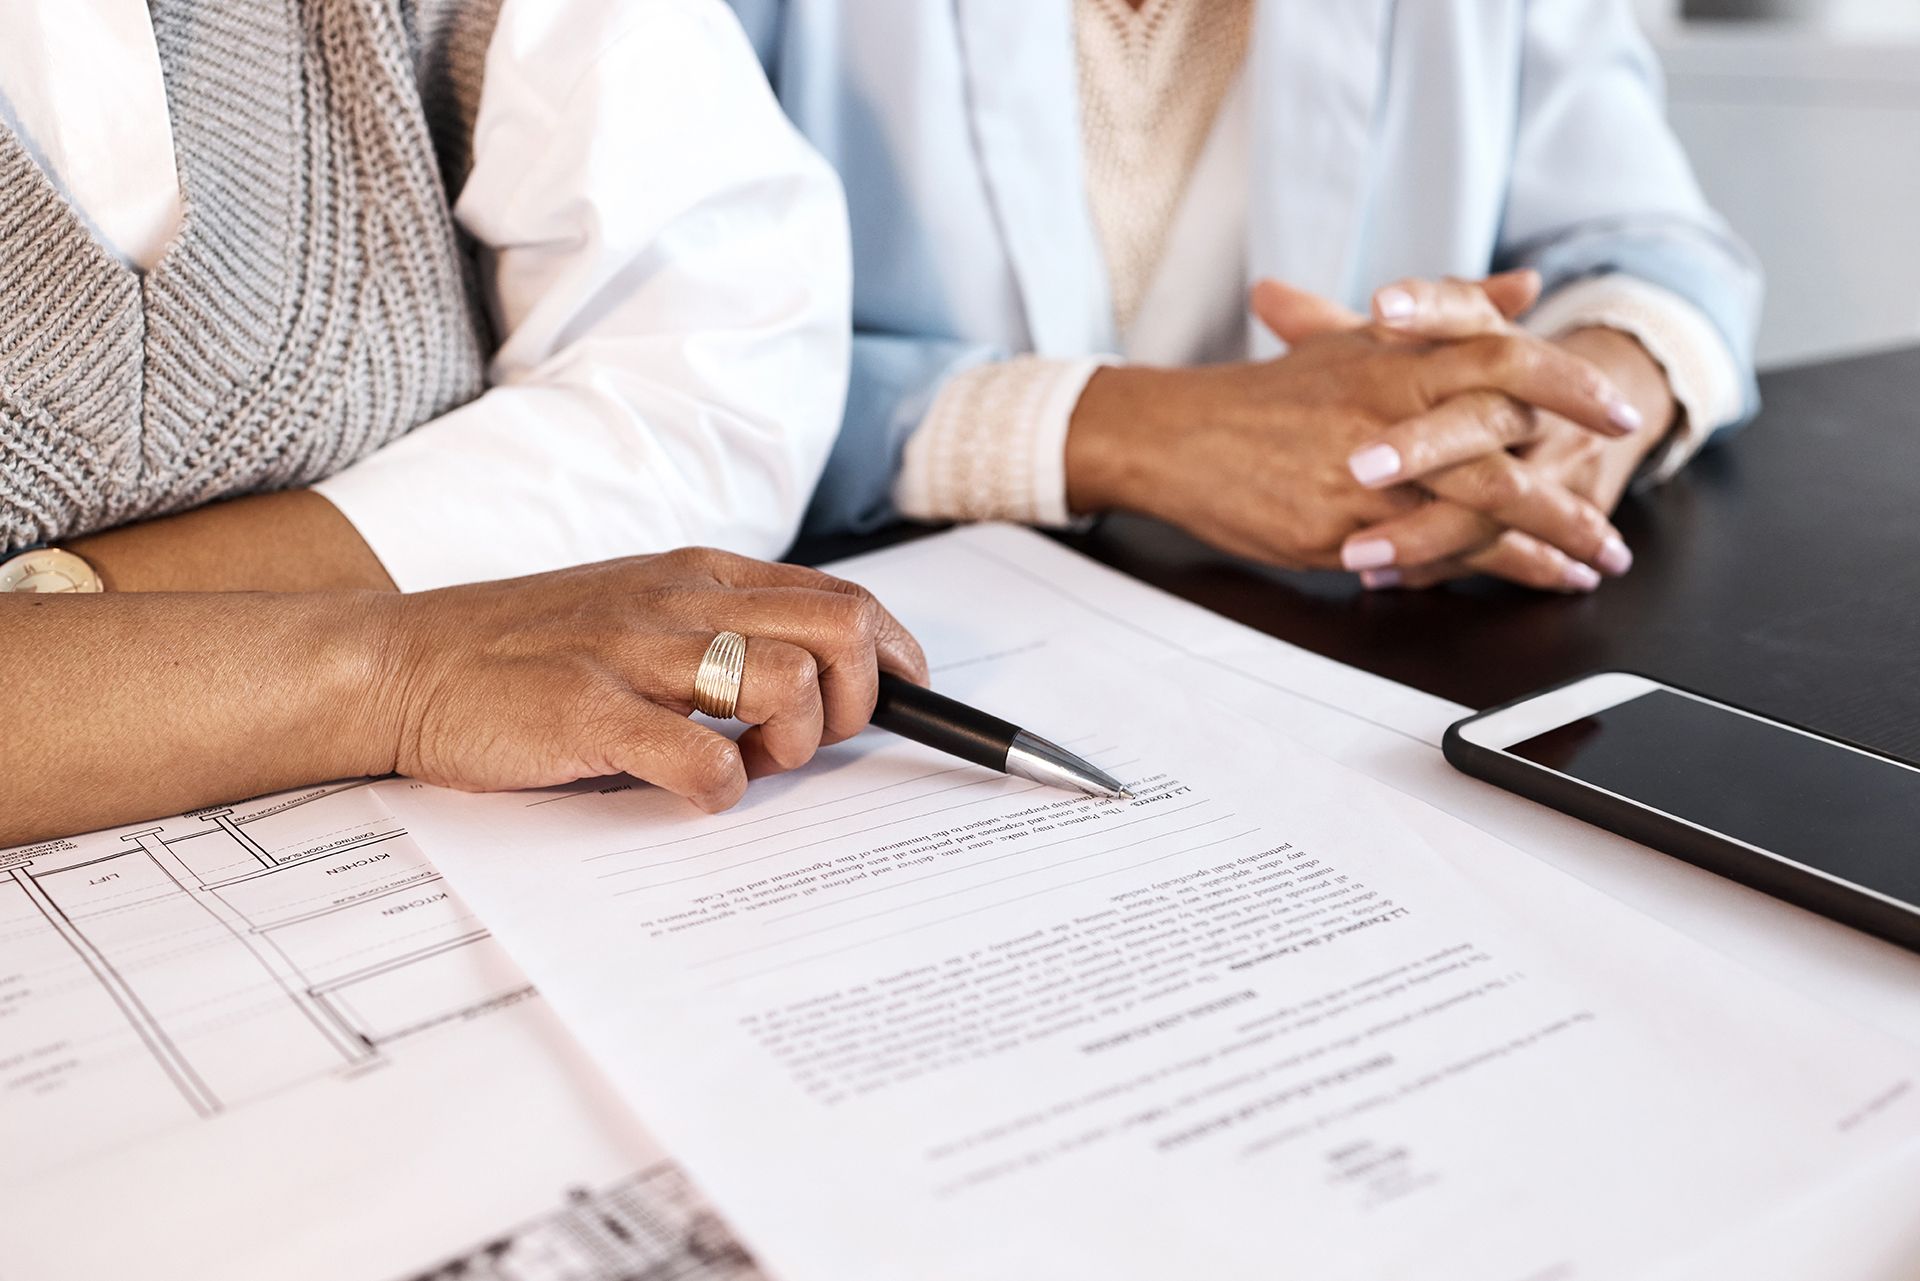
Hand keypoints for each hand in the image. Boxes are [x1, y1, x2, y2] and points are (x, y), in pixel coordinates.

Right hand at [376, 549, 928, 811]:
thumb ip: (723, 631)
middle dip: (858, 702)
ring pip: (788, 685)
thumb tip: (821, 680)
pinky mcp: (591, 715)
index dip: (894, 658)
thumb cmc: (528, 650)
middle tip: (806, 744)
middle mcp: (682, 603)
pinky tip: (690, 792)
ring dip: (791, 746)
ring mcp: (636, 656)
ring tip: (742, 765)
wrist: (403, 662)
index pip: (844, 599)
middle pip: (842, 633)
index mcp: (701, 575)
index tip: (902, 700)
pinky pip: (704, 759)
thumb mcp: (640, 613)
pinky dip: (720, 790)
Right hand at [1064, 276, 1641, 573]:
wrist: (1179, 435)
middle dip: (1570, 493)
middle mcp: (1388, 408)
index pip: (1506, 358)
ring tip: (1592, 565)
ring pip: (1475, 507)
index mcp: (1397, 355)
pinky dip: (1482, 570)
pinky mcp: (1337, 525)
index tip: (1621, 414)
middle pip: (1506, 445)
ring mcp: (1364, 472)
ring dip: (1544, 542)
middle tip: (1617, 529)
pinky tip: (1524, 582)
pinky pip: (1425, 553)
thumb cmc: (1271, 395)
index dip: (1572, 385)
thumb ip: (1454, 310)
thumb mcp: (1363, 338)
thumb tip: (1525, 284)